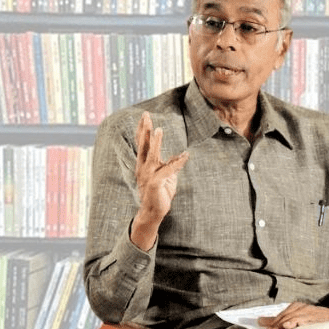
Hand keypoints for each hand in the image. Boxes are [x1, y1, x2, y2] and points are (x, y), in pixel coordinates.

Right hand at [130, 111, 188, 250]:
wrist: (152, 213)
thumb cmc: (159, 194)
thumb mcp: (166, 177)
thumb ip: (169, 165)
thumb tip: (177, 156)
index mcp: (144, 165)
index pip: (143, 144)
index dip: (143, 130)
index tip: (144, 117)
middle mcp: (143, 168)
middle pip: (143, 145)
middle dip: (145, 129)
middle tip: (146, 115)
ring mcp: (148, 175)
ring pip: (152, 155)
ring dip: (156, 142)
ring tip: (159, 129)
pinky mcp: (155, 183)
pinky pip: (168, 170)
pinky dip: (177, 162)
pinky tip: (185, 155)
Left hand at [257, 302, 328, 328]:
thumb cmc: (317, 320)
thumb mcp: (301, 320)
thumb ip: (287, 322)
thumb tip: (269, 327)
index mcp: (295, 307)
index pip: (280, 314)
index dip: (270, 319)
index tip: (259, 322)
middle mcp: (299, 307)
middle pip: (283, 315)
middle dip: (274, 323)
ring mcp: (306, 310)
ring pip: (290, 317)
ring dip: (280, 324)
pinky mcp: (313, 315)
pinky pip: (302, 318)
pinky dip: (294, 321)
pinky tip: (287, 325)